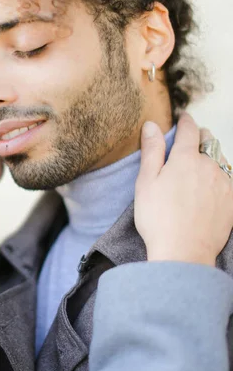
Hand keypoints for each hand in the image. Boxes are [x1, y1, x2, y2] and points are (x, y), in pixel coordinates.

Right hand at [135, 113, 232, 265]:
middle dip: (199, 138)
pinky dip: (220, 178)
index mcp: (185, 158)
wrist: (183, 252)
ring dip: (210, 158)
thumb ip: (152, 151)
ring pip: (220, 161)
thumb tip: (152, 125)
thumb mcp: (146, 182)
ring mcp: (224, 184)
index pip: (189, 130)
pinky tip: (210, 189)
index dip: (185, 121)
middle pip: (208, 142)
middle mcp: (210, 166)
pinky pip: (228, 181)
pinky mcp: (232, 202)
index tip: (183, 118)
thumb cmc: (158, 218)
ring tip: (199, 169)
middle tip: (189, 143)